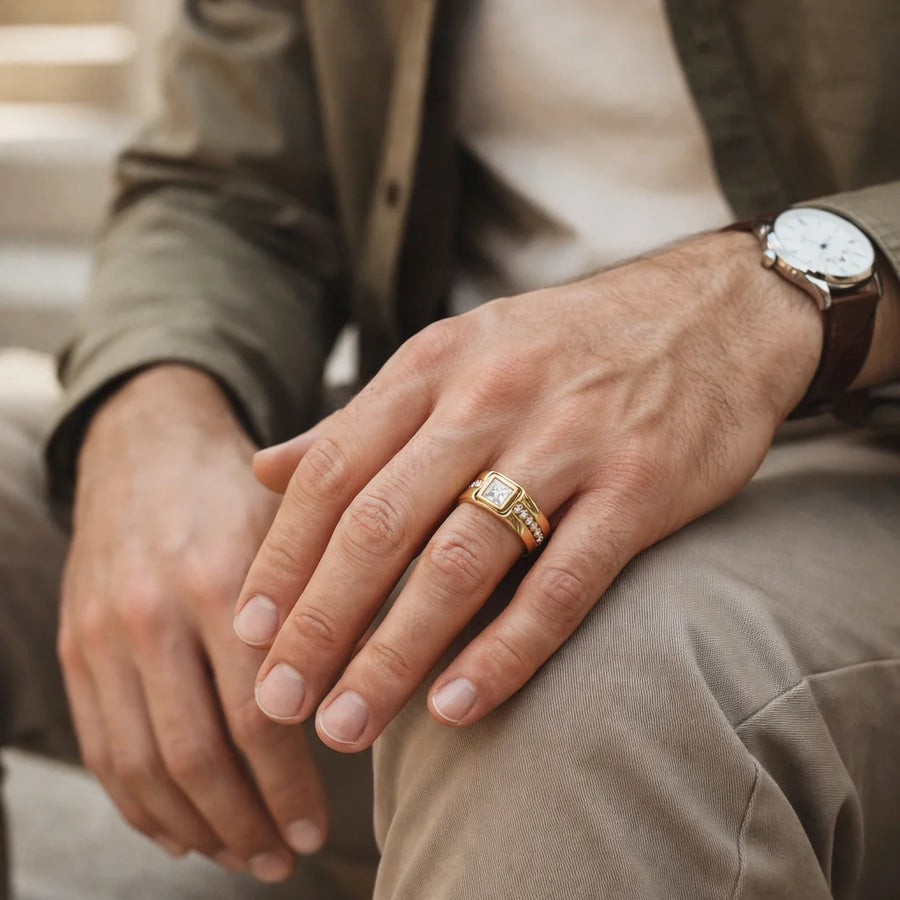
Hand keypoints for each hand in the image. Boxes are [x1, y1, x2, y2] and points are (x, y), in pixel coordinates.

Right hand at [57, 366, 326, 880]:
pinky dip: (140, 804)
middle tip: (284, 856)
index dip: (290, 785)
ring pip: (144, 765)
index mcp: (222, 580)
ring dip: (195, 826)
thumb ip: (327, 602)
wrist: (145, 448)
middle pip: (198, 754)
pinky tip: (181, 829)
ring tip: (241, 855)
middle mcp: (153, 613)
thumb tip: (370, 692)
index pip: (261, 714)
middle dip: (245, 822)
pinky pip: (101, 749)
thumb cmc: (238, 491)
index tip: (319, 827)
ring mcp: (103, 635)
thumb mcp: (293, 526)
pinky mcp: (75, 648)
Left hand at [234, 231, 821, 749]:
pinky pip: (561, 584)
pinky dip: (504, 650)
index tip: (248, 632)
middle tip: (276, 700)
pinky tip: (455, 705)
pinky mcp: (639, 486)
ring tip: (348, 723)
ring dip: (394, 653)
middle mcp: (490, 397)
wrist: (711, 311)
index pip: (333, 471)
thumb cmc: (566, 345)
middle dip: (320, 622)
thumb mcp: (454, 353)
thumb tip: (264, 469)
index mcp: (434, 364)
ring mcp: (568, 441)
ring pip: (461, 562)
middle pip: (381, 524)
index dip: (283, 556)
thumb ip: (361, 417)